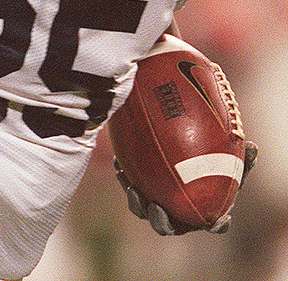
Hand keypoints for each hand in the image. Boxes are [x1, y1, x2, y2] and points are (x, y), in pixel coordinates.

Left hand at [114, 140, 257, 234]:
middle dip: (161, 221)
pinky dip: (125, 180)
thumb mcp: (226, 155)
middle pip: (169, 226)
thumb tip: (254, 147)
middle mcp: (180, 214)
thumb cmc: (209, 158)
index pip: (215, 225)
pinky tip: (120, 165)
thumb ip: (239, 156)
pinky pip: (131, 189)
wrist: (181, 150)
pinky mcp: (140, 191)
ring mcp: (157, 205)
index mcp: (205, 211)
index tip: (220, 218)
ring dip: (136, 202)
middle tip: (155, 207)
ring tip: (131, 187)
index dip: (217, 224)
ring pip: (143, 211)